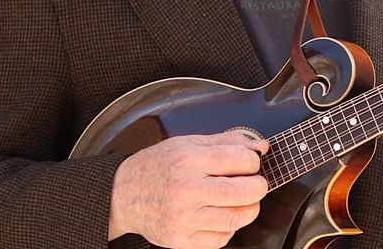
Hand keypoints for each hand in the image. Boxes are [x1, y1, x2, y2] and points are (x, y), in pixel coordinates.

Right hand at [108, 131, 268, 247]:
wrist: (122, 195)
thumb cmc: (156, 167)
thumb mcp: (187, 144)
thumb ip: (226, 142)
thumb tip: (260, 146)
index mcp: (187, 160)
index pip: (241, 161)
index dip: (253, 162)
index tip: (249, 164)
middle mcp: (185, 190)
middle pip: (245, 192)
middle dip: (259, 187)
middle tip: (255, 184)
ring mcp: (183, 218)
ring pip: (237, 218)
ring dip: (249, 209)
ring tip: (241, 200)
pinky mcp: (181, 240)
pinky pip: (221, 238)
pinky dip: (229, 228)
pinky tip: (221, 216)